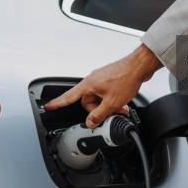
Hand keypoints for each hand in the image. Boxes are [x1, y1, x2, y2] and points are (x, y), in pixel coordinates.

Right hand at [44, 44, 161, 128]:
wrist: (139, 66)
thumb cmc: (126, 77)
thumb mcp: (111, 103)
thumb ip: (99, 115)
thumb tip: (90, 122)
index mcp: (88, 85)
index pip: (68, 97)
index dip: (58, 103)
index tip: (48, 106)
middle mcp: (92, 80)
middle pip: (87, 102)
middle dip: (98, 110)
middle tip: (109, 114)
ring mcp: (101, 79)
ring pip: (99, 98)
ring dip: (108, 106)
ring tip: (120, 108)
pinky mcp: (110, 79)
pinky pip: (106, 93)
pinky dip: (112, 100)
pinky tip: (122, 102)